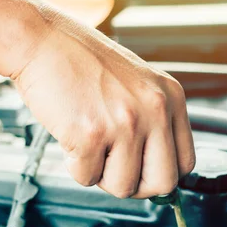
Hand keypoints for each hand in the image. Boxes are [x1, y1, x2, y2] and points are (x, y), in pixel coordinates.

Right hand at [12, 7, 194, 198]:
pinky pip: (87, 178)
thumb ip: (153, 121)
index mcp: (171, 97)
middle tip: (114, 167)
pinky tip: (71, 136)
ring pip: (123, 187)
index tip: (142, 172)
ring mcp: (125, 123)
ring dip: (101, 174)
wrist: (42, 39)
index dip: (161, 174)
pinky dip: (74, 166)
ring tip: (89, 145)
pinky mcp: (92, 134)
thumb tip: (156, 171)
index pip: (185, 162)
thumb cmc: (82, 61)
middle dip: (136, 185)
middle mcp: (155, 110)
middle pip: (163, 183)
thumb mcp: (137, 83)